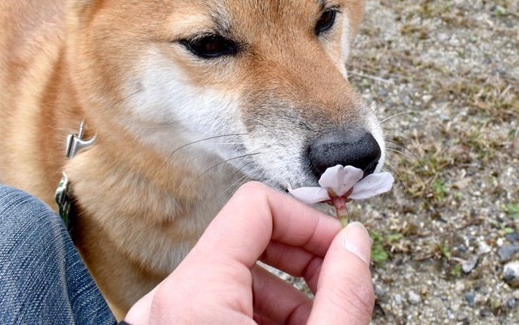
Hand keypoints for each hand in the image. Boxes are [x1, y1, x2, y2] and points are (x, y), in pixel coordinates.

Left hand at [124, 181, 373, 323]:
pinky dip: (260, 312)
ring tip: (319, 319)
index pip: (255, 206)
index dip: (309, 221)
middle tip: (340, 287)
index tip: (342, 251)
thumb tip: (356, 241)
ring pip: (235, 275)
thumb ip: (344, 291)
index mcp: (193, 295)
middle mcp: (165, 301)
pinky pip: (218, 305)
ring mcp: (161, 321)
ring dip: (288, 292)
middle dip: (303, 259)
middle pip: (246, 240)